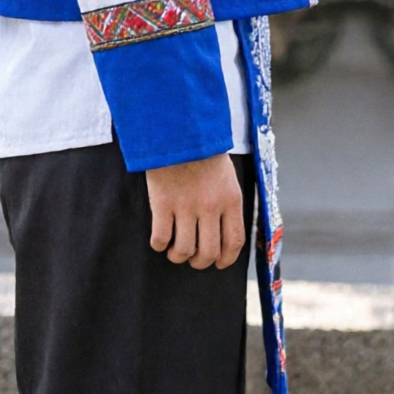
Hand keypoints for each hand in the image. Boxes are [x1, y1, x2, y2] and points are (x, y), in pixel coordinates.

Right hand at [147, 154, 245, 268]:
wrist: (178, 131)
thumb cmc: (202, 151)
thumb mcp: (227, 176)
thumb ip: (227, 202)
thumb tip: (224, 230)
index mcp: (231, 200)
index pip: (234, 241)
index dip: (226, 258)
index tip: (218, 263)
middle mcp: (211, 207)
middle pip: (209, 251)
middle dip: (200, 262)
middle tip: (193, 258)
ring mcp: (186, 206)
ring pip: (184, 250)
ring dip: (178, 256)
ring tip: (174, 251)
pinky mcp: (163, 204)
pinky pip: (161, 237)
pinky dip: (159, 244)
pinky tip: (159, 240)